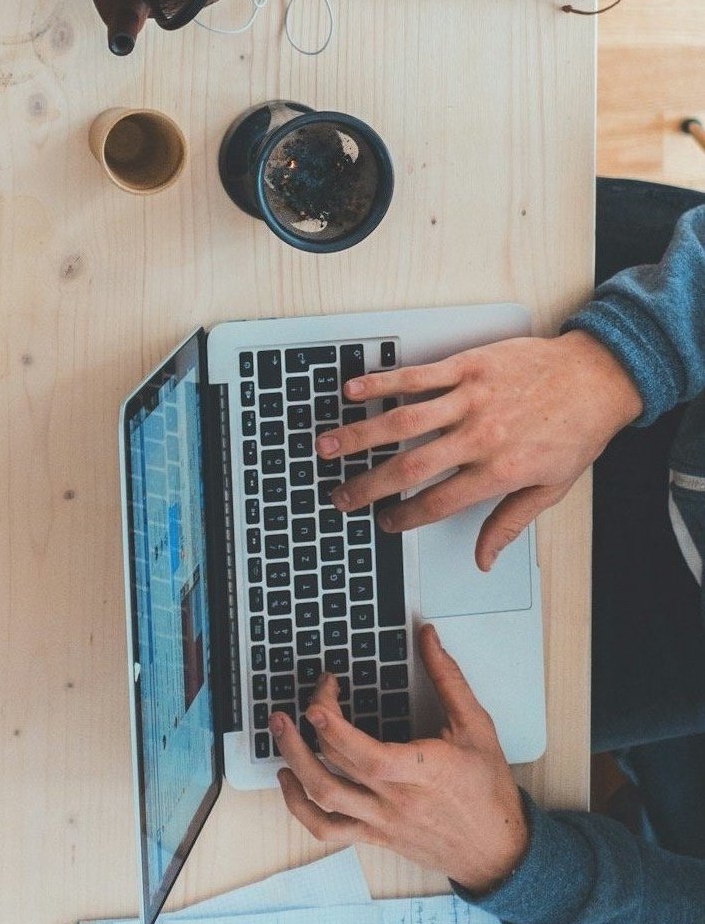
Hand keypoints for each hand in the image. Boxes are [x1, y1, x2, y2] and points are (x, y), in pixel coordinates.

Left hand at [271, 626, 529, 894]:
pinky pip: (327, 830)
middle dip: (312, 723)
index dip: (334, 725)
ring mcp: (381, 821)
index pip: (367, 754)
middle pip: (337, 763)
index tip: (321, 693)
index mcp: (422, 772)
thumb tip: (428, 636)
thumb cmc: (489, 789)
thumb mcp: (477, 727)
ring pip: (323, 798)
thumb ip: (448, 678)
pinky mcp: (374, 835)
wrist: (499, 850)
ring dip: (293, 760)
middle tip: (313, 693)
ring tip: (280, 728)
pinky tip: (289, 779)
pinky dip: (299, 807)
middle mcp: (395, 800)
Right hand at [314, 330, 640, 568]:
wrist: (596, 378)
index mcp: (498, 471)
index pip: (438, 502)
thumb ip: (510, 522)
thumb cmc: (576, 432)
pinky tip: (355, 390)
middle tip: (340, 495)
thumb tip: (484, 558)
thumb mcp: (550, 488)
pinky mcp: (468, 366)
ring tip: (327, 445)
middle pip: (409, 467)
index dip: (405, 517)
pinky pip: (418, 377)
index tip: (385, 522)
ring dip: (359, 434)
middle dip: (367, 485)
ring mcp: (470, 399)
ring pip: (402, 421)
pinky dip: (383, 383)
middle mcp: (478, 437)